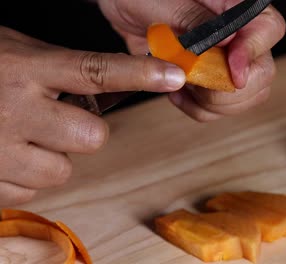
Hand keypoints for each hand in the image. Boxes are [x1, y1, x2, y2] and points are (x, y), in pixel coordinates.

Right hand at [0, 26, 184, 205]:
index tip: (174, 73)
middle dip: (82, 135)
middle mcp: (14, 109)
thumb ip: (61, 71)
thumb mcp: (18, 54)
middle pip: (91, 139)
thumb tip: (112, 85)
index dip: (140, 73)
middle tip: (58, 119)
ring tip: (23, 136)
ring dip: (51, 158)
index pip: (95, 71)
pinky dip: (22, 177)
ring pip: (61, 171)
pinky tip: (3, 154)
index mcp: (26, 68)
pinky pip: (29, 192)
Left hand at [97, 0, 285, 120]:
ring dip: (212, 102)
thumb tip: (228, 40)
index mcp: (235, 7)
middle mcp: (238, 36)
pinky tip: (177, 91)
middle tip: (196, 80)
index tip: (233, 73)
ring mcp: (226, 62)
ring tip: (181, 81)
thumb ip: (196, 20)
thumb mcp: (165, 3)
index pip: (269, 29)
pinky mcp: (210, 81)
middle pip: (262, 72)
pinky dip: (197, 108)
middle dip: (229, 88)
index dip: (253, 54)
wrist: (124, 9)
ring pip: (245, 96)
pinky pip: (217, 108)